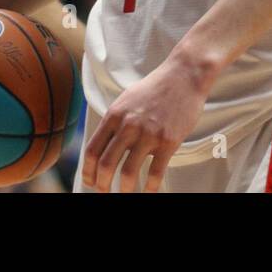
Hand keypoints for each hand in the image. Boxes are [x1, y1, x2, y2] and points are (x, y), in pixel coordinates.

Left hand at [81, 56, 210, 192]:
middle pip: (106, 165)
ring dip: (124, 191)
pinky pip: (155, 172)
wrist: (183, 76)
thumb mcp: (126, 100)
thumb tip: (104, 145)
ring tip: (125, 195)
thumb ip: (114, 121)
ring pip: (129, 173)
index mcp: (114, 115)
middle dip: (102, 185)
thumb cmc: (154, 88)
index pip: (93, 150)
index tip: (89, 181)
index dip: (88, 171)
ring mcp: (149, 134)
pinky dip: (150, 188)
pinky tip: (149, 191)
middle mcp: (128, 125)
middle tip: (103, 192)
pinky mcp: (168, 141)